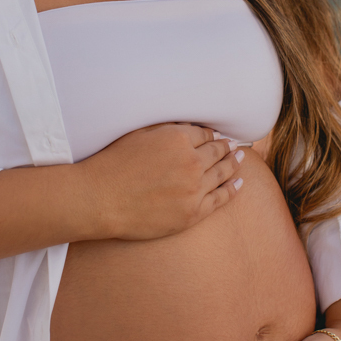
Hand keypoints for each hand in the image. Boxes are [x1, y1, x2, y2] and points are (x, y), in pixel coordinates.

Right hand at [82, 122, 245, 240]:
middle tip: (234, 145)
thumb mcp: (140, 134)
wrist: (101, 199)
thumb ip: (168, 129)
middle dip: (226, 147)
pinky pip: (220, 198)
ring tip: (239, 159)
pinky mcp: (192, 213)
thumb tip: (188, 128)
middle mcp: (191, 162)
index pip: (204, 134)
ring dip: (233, 164)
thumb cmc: (114, 163)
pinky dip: (232, 189)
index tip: (215, 136)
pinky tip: (238, 184)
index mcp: (178, 139)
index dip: (211, 135)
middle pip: (217, 152)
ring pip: (222, 173)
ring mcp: (194, 189)